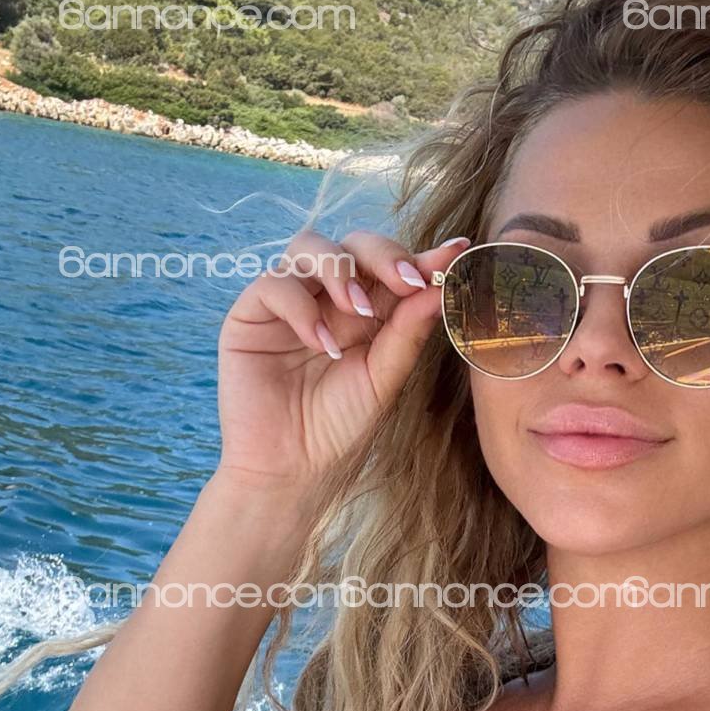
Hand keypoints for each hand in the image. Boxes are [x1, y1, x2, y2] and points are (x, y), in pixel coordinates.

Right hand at [215, 228, 469, 490]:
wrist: (290, 467)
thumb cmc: (339, 427)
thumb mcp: (383, 379)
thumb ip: (407, 333)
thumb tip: (440, 287)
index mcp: (366, 311)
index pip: (392, 268)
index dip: (423, 256)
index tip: (457, 252)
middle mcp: (327, 297)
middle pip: (353, 243)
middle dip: (383, 254)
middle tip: (406, 281)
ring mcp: (290, 301)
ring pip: (309, 245)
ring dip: (340, 269)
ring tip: (357, 312)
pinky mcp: (252, 313)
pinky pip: (274, 283)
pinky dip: (301, 307)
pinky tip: (320, 344)